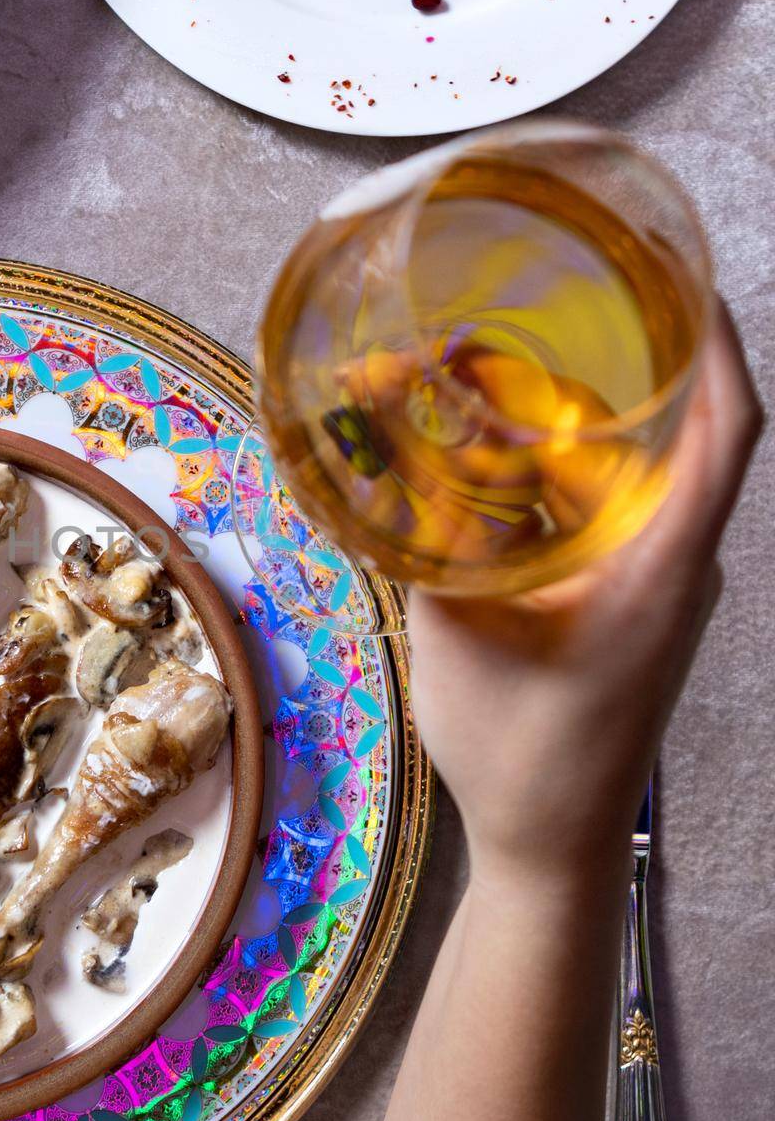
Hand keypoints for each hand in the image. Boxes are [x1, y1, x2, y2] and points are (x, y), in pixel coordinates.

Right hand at [406, 299, 762, 891]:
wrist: (552, 846)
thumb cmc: (520, 756)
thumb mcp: (461, 640)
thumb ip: (434, 542)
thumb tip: (392, 456)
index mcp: (660, 568)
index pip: (728, 431)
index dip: (714, 343)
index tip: (673, 274)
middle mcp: (674, 565)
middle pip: (668, 436)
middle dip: (600, 370)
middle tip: (510, 330)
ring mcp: (655, 585)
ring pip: (628, 474)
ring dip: (564, 426)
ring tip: (478, 388)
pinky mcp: (625, 602)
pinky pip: (603, 513)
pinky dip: (552, 476)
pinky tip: (487, 464)